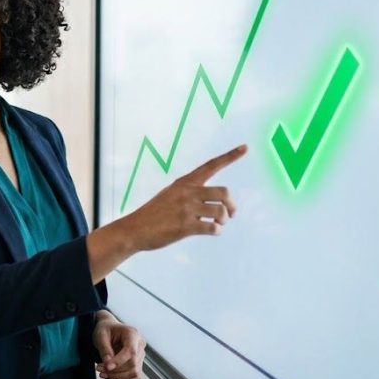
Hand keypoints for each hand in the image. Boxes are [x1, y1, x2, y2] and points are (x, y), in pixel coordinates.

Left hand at [93, 311, 145, 378]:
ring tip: (102, 374)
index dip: (119, 361)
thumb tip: (108, 365)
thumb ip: (104, 349)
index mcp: (132, 333)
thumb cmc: (105, 330)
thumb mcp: (100, 335)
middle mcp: (140, 344)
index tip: (107, 367)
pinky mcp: (138, 364)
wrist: (108, 329)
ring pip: (135, 373)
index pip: (131, 351)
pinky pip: (136, 378)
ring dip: (118, 377)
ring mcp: (141, 355)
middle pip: (133, 364)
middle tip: (98, 369)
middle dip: (115, 371)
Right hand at [119, 145, 247, 251]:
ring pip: (221, 212)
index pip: (210, 165)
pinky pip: (213, 227)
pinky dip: (216, 230)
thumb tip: (214, 203)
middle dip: (232, 205)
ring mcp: (186, 209)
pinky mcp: (185, 226)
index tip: (245, 147)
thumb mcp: (169, 194)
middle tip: (231, 214)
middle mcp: (187, 192)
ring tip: (217, 224)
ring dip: (224, 220)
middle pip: (224, 192)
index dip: (230, 157)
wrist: (134, 229)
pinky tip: (210, 231)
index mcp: (184, 182)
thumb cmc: (153, 214)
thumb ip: (189, 193)